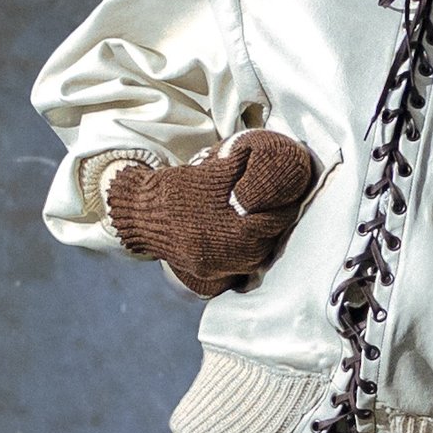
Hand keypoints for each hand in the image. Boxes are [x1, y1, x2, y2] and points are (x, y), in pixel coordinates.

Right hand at [106, 130, 316, 297]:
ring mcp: (215, 265)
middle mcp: (224, 252)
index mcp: (228, 225)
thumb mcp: (212, 173)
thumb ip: (241, 169)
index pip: (271, 221)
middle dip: (276, 227)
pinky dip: (246, 255)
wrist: (142, 213)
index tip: (291, 199)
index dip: (284, 209)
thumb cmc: (180, 189)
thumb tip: (266, 158)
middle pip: (266, 243)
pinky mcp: (206, 273)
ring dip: (264, 243)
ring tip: (266, 227)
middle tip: (283, 212)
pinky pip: (236, 269)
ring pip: (254, 259)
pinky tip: (247, 242)